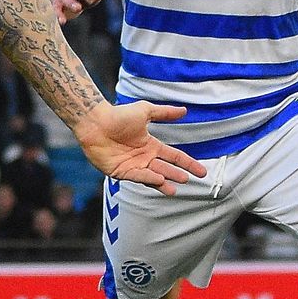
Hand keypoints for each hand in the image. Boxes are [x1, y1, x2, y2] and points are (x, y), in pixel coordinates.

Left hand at [73, 102, 205, 193]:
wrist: (95, 122)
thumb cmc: (118, 115)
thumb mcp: (145, 111)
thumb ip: (164, 113)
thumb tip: (185, 110)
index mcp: (151, 145)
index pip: (174, 156)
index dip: (188, 164)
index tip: (202, 172)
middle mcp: (144, 158)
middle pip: (166, 168)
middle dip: (177, 175)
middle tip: (188, 180)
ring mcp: (133, 166)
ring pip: (153, 176)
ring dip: (164, 182)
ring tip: (175, 188)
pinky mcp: (120, 172)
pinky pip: (137, 176)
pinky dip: (148, 178)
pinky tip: (159, 179)